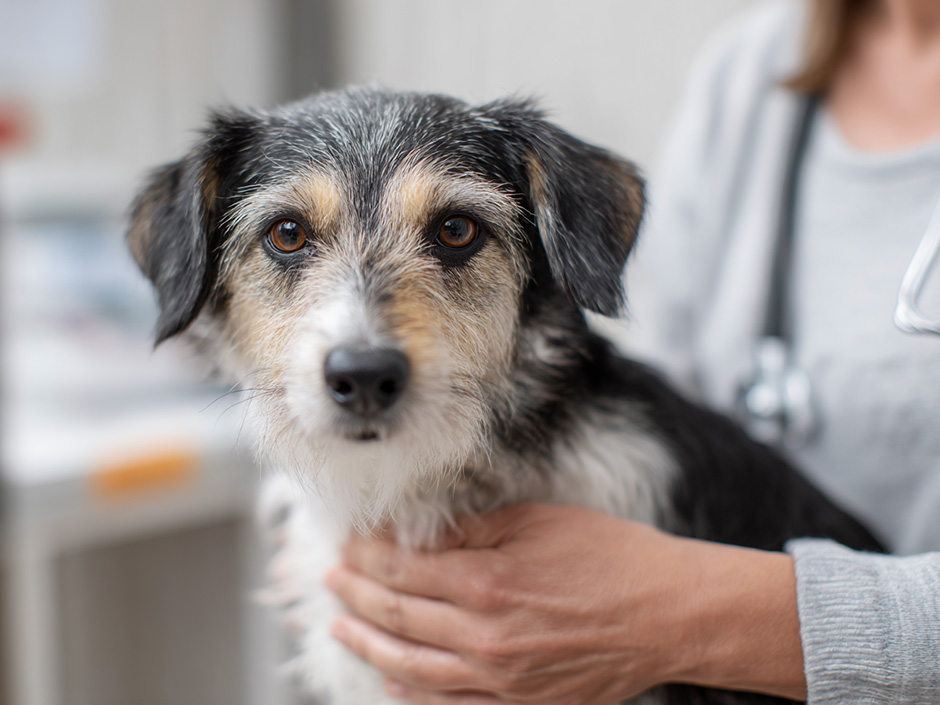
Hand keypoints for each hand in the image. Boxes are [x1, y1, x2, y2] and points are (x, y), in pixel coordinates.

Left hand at [326, 504, 805, 703]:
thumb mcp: (538, 522)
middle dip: (355, 592)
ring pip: (410, 666)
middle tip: (330, 577)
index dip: (367, 554)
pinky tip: (392, 677)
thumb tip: (420, 532)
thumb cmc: (611, 559)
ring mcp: (498, 679)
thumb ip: (472, 530)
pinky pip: (447, 704)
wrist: (666, 615)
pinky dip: (411, 690)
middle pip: (396, 615)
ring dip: (368, 643)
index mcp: (486, 582)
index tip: (349, 542)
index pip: (402, 568)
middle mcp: (483, 636)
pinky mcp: (517, 704)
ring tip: (342, 626)